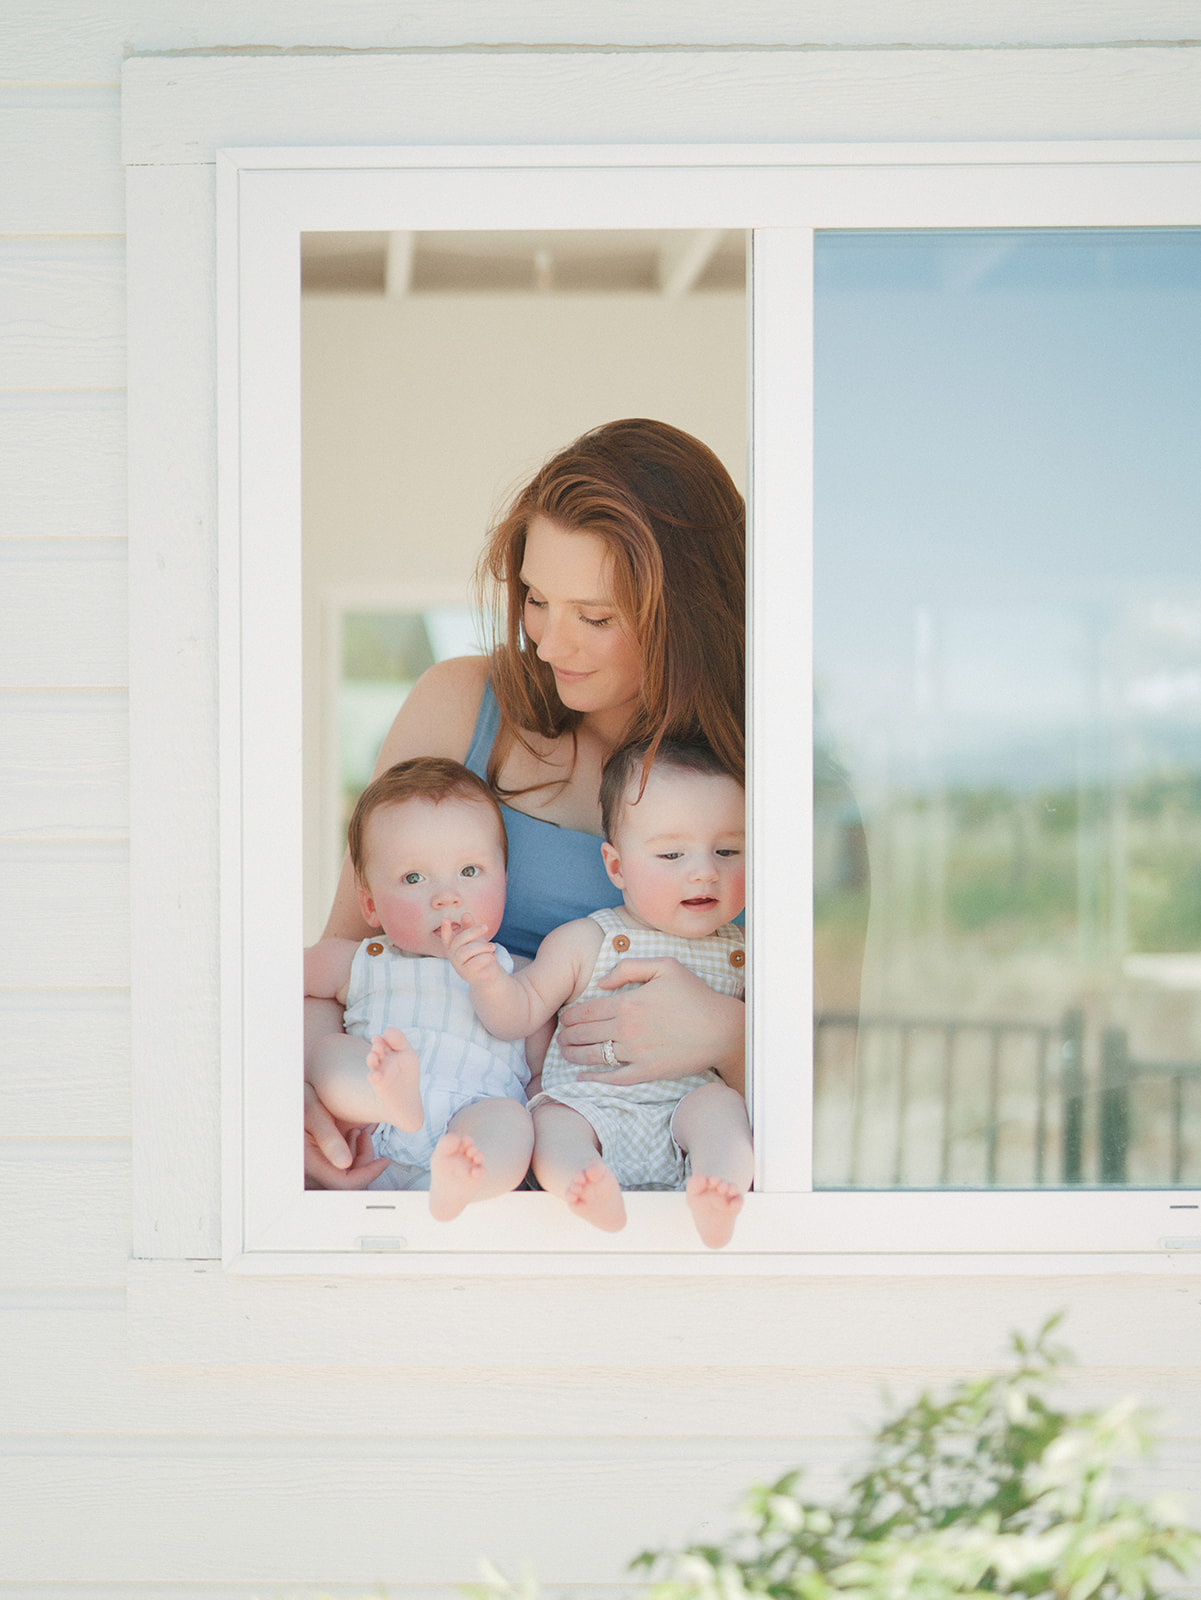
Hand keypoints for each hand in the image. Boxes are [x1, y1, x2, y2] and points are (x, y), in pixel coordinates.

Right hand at [303, 1081, 390, 1189]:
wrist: (291, 1091)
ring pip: (345, 1172)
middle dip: (362, 1161)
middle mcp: (311, 1166)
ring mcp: (316, 1163)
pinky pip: (340, 1164)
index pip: (342, 1182)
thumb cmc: (298, 1097)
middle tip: (363, 1135)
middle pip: (346, 1180)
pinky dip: (350, 1151)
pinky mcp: (320, 1157)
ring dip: (357, 1154)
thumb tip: (345, 1163)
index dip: (366, 1175)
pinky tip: (349, 1134)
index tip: (383, 1161)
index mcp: (307, 1160)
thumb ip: (327, 1137)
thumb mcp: (312, 1111)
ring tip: (355, 1131)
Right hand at [442, 911, 501, 983]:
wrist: (490, 975)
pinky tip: (493, 956)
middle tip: (485, 926)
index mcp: (454, 948)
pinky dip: (487, 957)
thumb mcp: (476, 939)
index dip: (445, 930)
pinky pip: (476, 962)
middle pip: (458, 942)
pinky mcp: (470, 975)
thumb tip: (465, 914)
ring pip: (466, 952)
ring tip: (493, 946)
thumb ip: (470, 928)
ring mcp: (461, 968)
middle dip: (472, 932)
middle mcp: (454, 958)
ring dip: (482, 946)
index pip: (447, 939)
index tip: (445, 919)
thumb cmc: (481, 954)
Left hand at [556, 957, 744, 1092]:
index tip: (563, 1019)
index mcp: (629, 1002)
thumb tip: (601, 983)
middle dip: (567, 1036)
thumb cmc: (695, 994)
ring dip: (574, 1055)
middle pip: (584, 1034)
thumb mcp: (664, 966)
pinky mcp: (647, 1071)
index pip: (586, 1011)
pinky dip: (594, 1079)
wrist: (721, 1028)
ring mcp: (636, 1052)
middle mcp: (627, 1029)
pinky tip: (583, 1078)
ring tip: (565, 1053)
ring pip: (593, 1056)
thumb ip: (628, 968)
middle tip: (560, 1037)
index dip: (569, 1017)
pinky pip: (613, 1078)